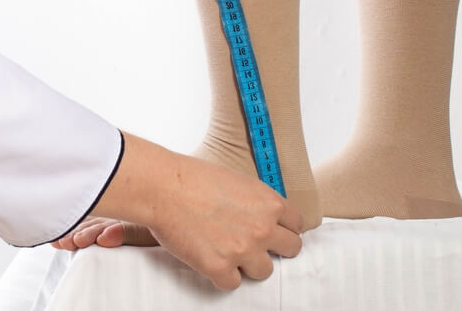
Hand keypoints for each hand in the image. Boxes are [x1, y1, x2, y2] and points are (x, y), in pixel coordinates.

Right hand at [88, 133, 303, 289]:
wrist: (163, 188)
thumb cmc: (192, 177)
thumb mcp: (236, 179)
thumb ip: (256, 200)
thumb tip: (263, 214)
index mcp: (269, 203)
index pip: (297, 224)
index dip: (284, 228)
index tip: (273, 231)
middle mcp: (262, 229)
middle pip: (291, 250)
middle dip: (275, 248)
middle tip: (255, 245)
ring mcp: (243, 251)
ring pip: (264, 271)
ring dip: (248, 264)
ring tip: (227, 251)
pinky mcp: (220, 268)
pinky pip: (233, 283)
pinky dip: (222, 275)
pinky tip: (209, 259)